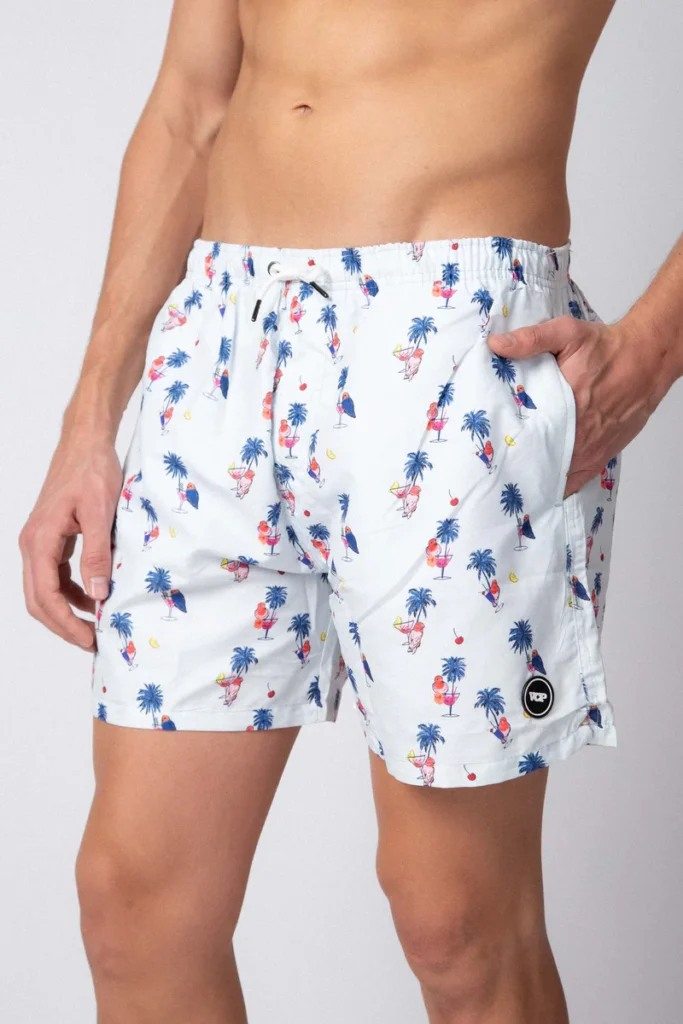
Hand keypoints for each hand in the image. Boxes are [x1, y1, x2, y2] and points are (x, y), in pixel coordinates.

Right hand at [19, 434, 121, 649]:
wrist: (85, 443)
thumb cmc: (93, 471)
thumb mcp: (101, 513)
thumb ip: (97, 554)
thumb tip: (98, 594)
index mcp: (40, 540)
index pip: (45, 596)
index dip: (65, 623)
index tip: (89, 639)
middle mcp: (32, 544)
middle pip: (38, 599)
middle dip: (63, 625)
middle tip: (92, 641)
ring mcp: (39, 541)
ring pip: (44, 589)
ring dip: (66, 610)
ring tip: (94, 626)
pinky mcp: (51, 537)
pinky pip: (54, 574)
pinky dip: (70, 591)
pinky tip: (92, 598)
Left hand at [487, 314, 657, 496]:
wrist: (645, 361)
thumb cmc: (606, 349)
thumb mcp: (567, 334)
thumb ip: (531, 339)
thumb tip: (496, 345)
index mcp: (562, 405)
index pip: (524, 434)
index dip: (504, 446)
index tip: (487, 452)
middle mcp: (576, 432)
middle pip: (537, 459)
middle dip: (515, 466)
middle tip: (494, 471)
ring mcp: (588, 449)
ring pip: (554, 475)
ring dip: (534, 479)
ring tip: (510, 484)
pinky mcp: (599, 456)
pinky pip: (575, 481)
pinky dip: (557, 487)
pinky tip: (540, 491)